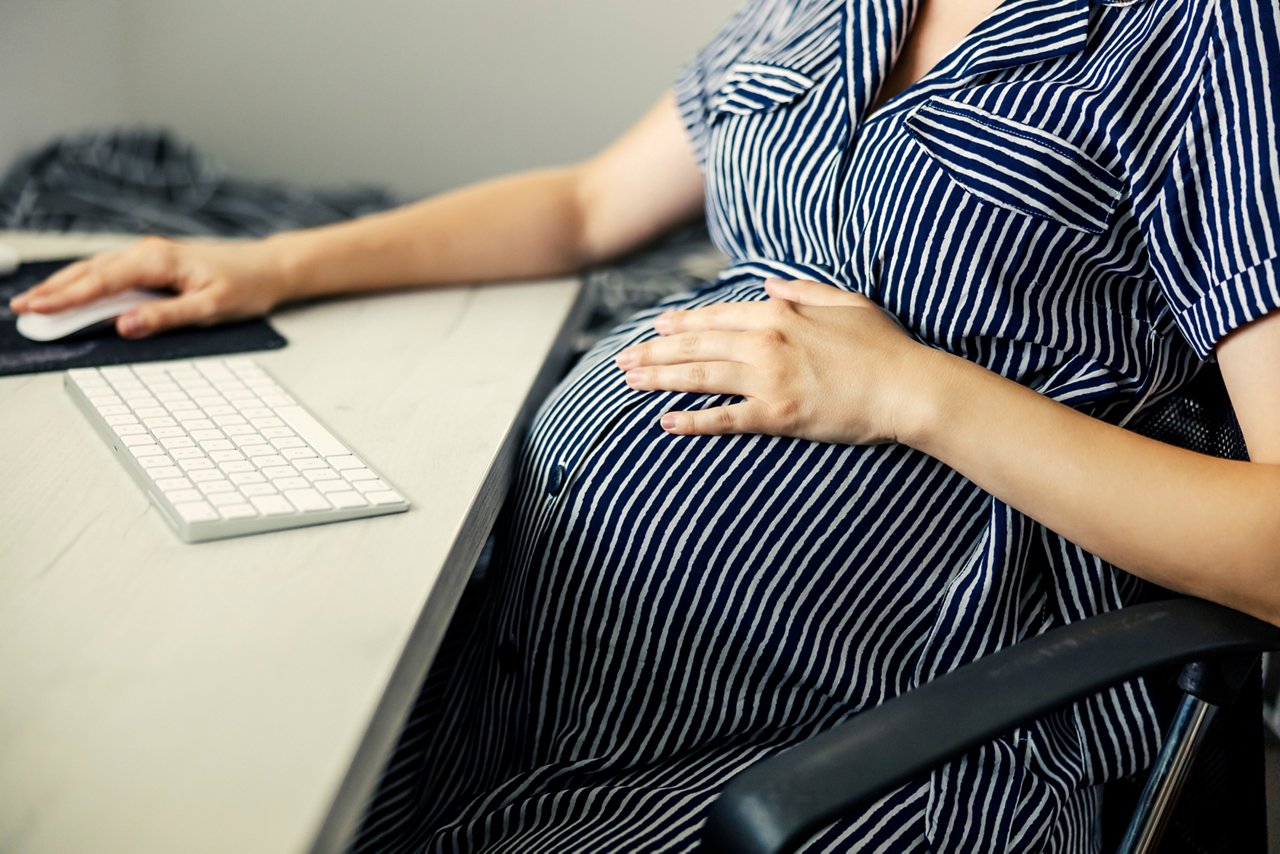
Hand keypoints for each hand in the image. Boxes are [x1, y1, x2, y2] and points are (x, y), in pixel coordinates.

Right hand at [8, 236, 292, 338]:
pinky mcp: (153, 262)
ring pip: (96, 269)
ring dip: (64, 285)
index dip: (65, 297)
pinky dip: (85, 281)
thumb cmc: (246, 286)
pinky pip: (110, 271)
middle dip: (52, 290)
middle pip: (89, 272)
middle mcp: (148, 252)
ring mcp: (149, 255)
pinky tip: (71, 291)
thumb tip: (125, 325)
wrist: (268, 268)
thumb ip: (166, 317)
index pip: (101, 281)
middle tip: (20, 309)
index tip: (36, 309)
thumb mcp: (211, 308)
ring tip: (35, 302)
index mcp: (158, 260)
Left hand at [615, 278, 941, 444]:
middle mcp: (766, 341)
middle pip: (697, 346)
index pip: (717, 317)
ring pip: (700, 376)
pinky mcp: (776, 414)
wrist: (907, 386)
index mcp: (780, 312)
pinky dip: (692, 420)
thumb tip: (769, 285)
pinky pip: (724, 418)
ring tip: (629, 382)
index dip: (682, 324)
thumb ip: (803, 290)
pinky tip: (665, 422)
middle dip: (655, 352)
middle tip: (623, 359)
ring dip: (659, 379)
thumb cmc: (884, 344)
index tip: (657, 328)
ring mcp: (768, 378)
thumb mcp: (845, 301)